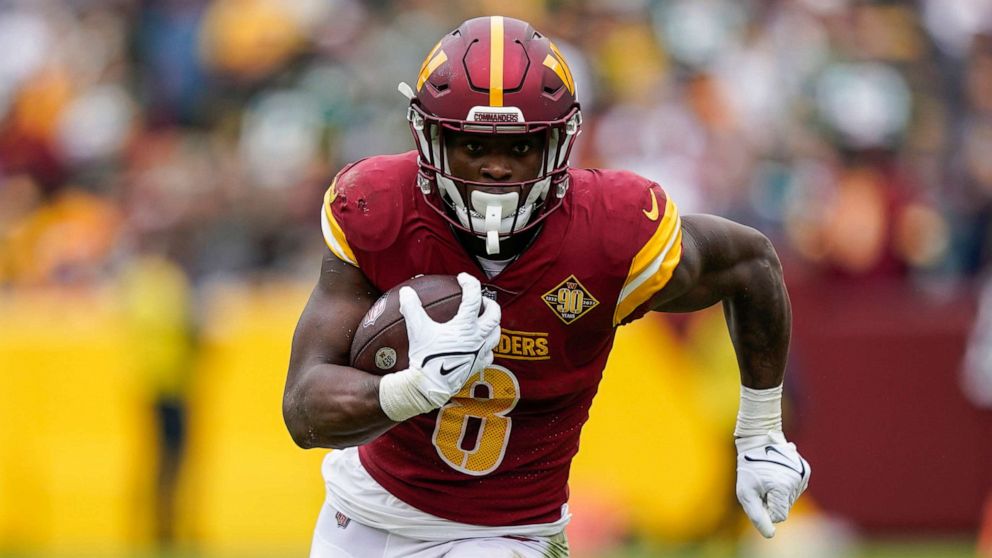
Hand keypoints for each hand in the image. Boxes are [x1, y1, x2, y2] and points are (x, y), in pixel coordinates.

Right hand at [398, 272, 500, 407]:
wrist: (430, 386)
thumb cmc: (424, 358)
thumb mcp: (416, 329)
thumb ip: (412, 308)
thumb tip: (406, 291)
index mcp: (465, 326)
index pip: (473, 298)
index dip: (470, 284)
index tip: (462, 278)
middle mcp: (477, 338)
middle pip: (494, 316)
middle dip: (491, 304)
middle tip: (482, 300)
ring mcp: (480, 353)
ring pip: (496, 335)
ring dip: (493, 325)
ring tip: (484, 320)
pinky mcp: (477, 366)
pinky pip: (489, 355)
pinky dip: (487, 347)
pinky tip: (479, 346)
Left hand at [736, 431, 810, 537]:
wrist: (758, 439)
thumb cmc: (748, 467)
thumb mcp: (745, 493)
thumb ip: (757, 516)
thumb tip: (770, 535)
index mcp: (782, 488)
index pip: (778, 516)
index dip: (765, 508)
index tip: (758, 494)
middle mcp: (797, 482)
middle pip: (785, 507)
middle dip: (772, 500)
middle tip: (761, 483)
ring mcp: (803, 475)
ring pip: (790, 498)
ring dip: (779, 492)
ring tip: (768, 475)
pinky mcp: (805, 470)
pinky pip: (795, 488)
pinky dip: (786, 484)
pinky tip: (777, 471)